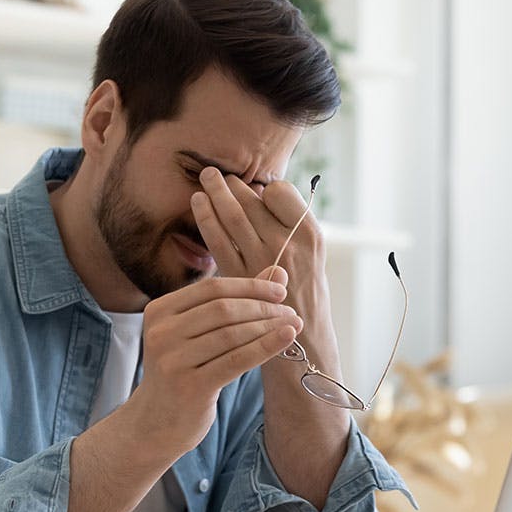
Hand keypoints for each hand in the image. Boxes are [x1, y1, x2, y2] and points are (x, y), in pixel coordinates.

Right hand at [126, 270, 302, 459]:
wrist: (156, 422)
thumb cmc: (184, 371)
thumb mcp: (199, 333)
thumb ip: (234, 301)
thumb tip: (278, 272)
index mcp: (159, 311)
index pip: (212, 288)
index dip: (250, 286)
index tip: (280, 291)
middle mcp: (161, 333)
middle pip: (223, 309)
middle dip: (262, 307)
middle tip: (290, 311)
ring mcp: (173, 360)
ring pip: (232, 334)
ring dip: (268, 327)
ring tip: (293, 325)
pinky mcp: (190, 386)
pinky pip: (237, 360)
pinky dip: (266, 346)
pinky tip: (287, 338)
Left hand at [191, 167, 324, 287]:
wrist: (305, 338)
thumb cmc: (306, 292)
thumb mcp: (313, 254)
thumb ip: (291, 225)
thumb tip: (260, 192)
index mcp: (310, 234)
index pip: (280, 192)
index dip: (265, 188)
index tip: (256, 189)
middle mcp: (287, 244)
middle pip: (252, 201)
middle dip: (231, 184)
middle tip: (215, 173)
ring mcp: (263, 260)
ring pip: (233, 216)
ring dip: (215, 193)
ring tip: (205, 178)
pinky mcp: (240, 276)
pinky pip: (218, 240)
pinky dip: (206, 218)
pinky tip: (198, 204)